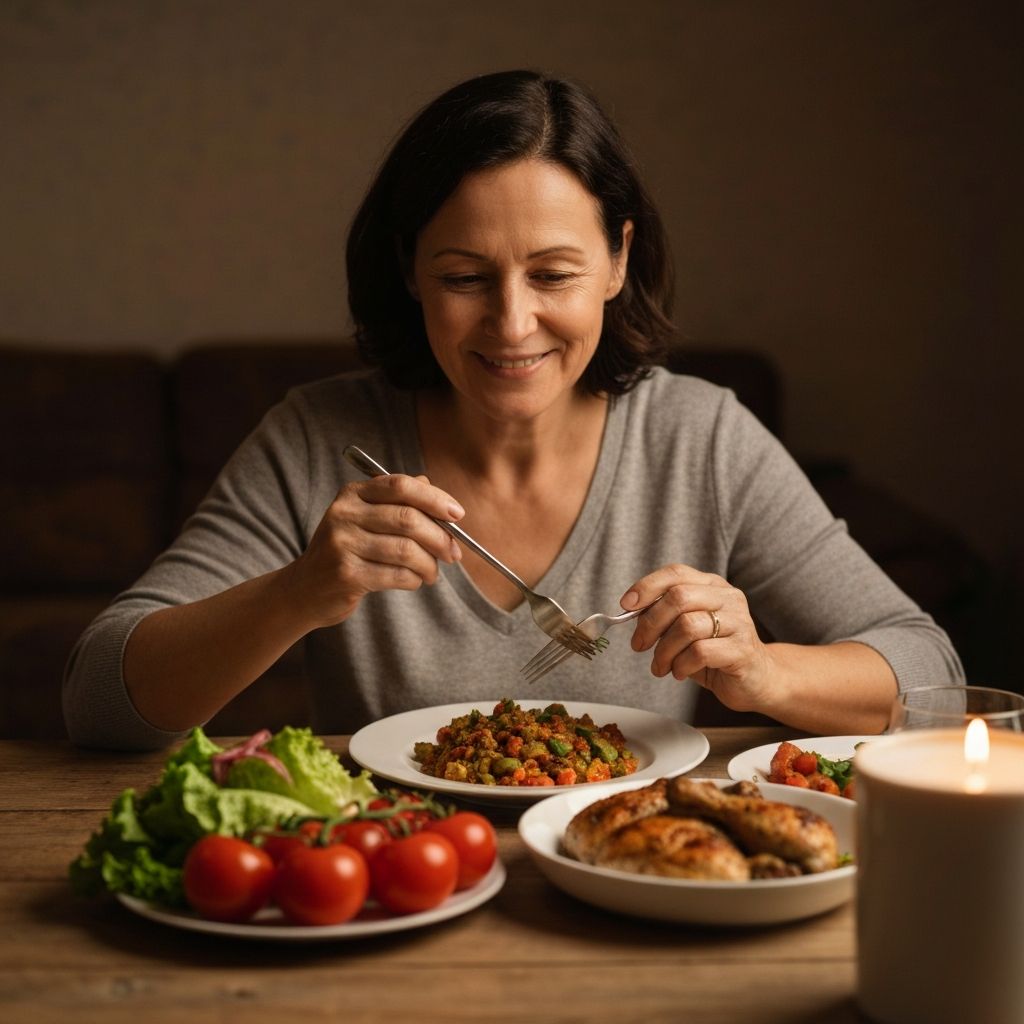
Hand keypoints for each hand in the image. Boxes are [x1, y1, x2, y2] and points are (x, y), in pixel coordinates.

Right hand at [290, 473, 463, 627]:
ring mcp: (342, 544)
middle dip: (440, 538)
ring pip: (406, 550)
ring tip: (432, 573)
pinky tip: (413, 581)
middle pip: (408, 519)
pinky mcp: (346, 574)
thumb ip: (398, 504)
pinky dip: (414, 579)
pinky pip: (397, 575)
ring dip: (429, 564)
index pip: (400, 485)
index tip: (458, 514)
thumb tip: (439, 497)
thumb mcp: (364, 520)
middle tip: (453, 554)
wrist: (304, 589)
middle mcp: (344, 514)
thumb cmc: (346, 552)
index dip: (435, 498)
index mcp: (352, 494)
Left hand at [621, 564, 773, 712]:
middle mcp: (728, 598)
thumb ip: (665, 615)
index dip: (647, 586)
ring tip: (661, 666)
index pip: (676, 573)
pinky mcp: (742, 650)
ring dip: (664, 651)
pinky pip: (700, 652)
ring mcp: (739, 622)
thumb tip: (631, 611)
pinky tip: (680, 672)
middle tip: (639, 645)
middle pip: (678, 597)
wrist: (757, 680)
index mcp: (712, 586)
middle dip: (650, 623)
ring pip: (687, 626)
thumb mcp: (687, 628)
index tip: (626, 605)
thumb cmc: (715, 652)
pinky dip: (681, 665)